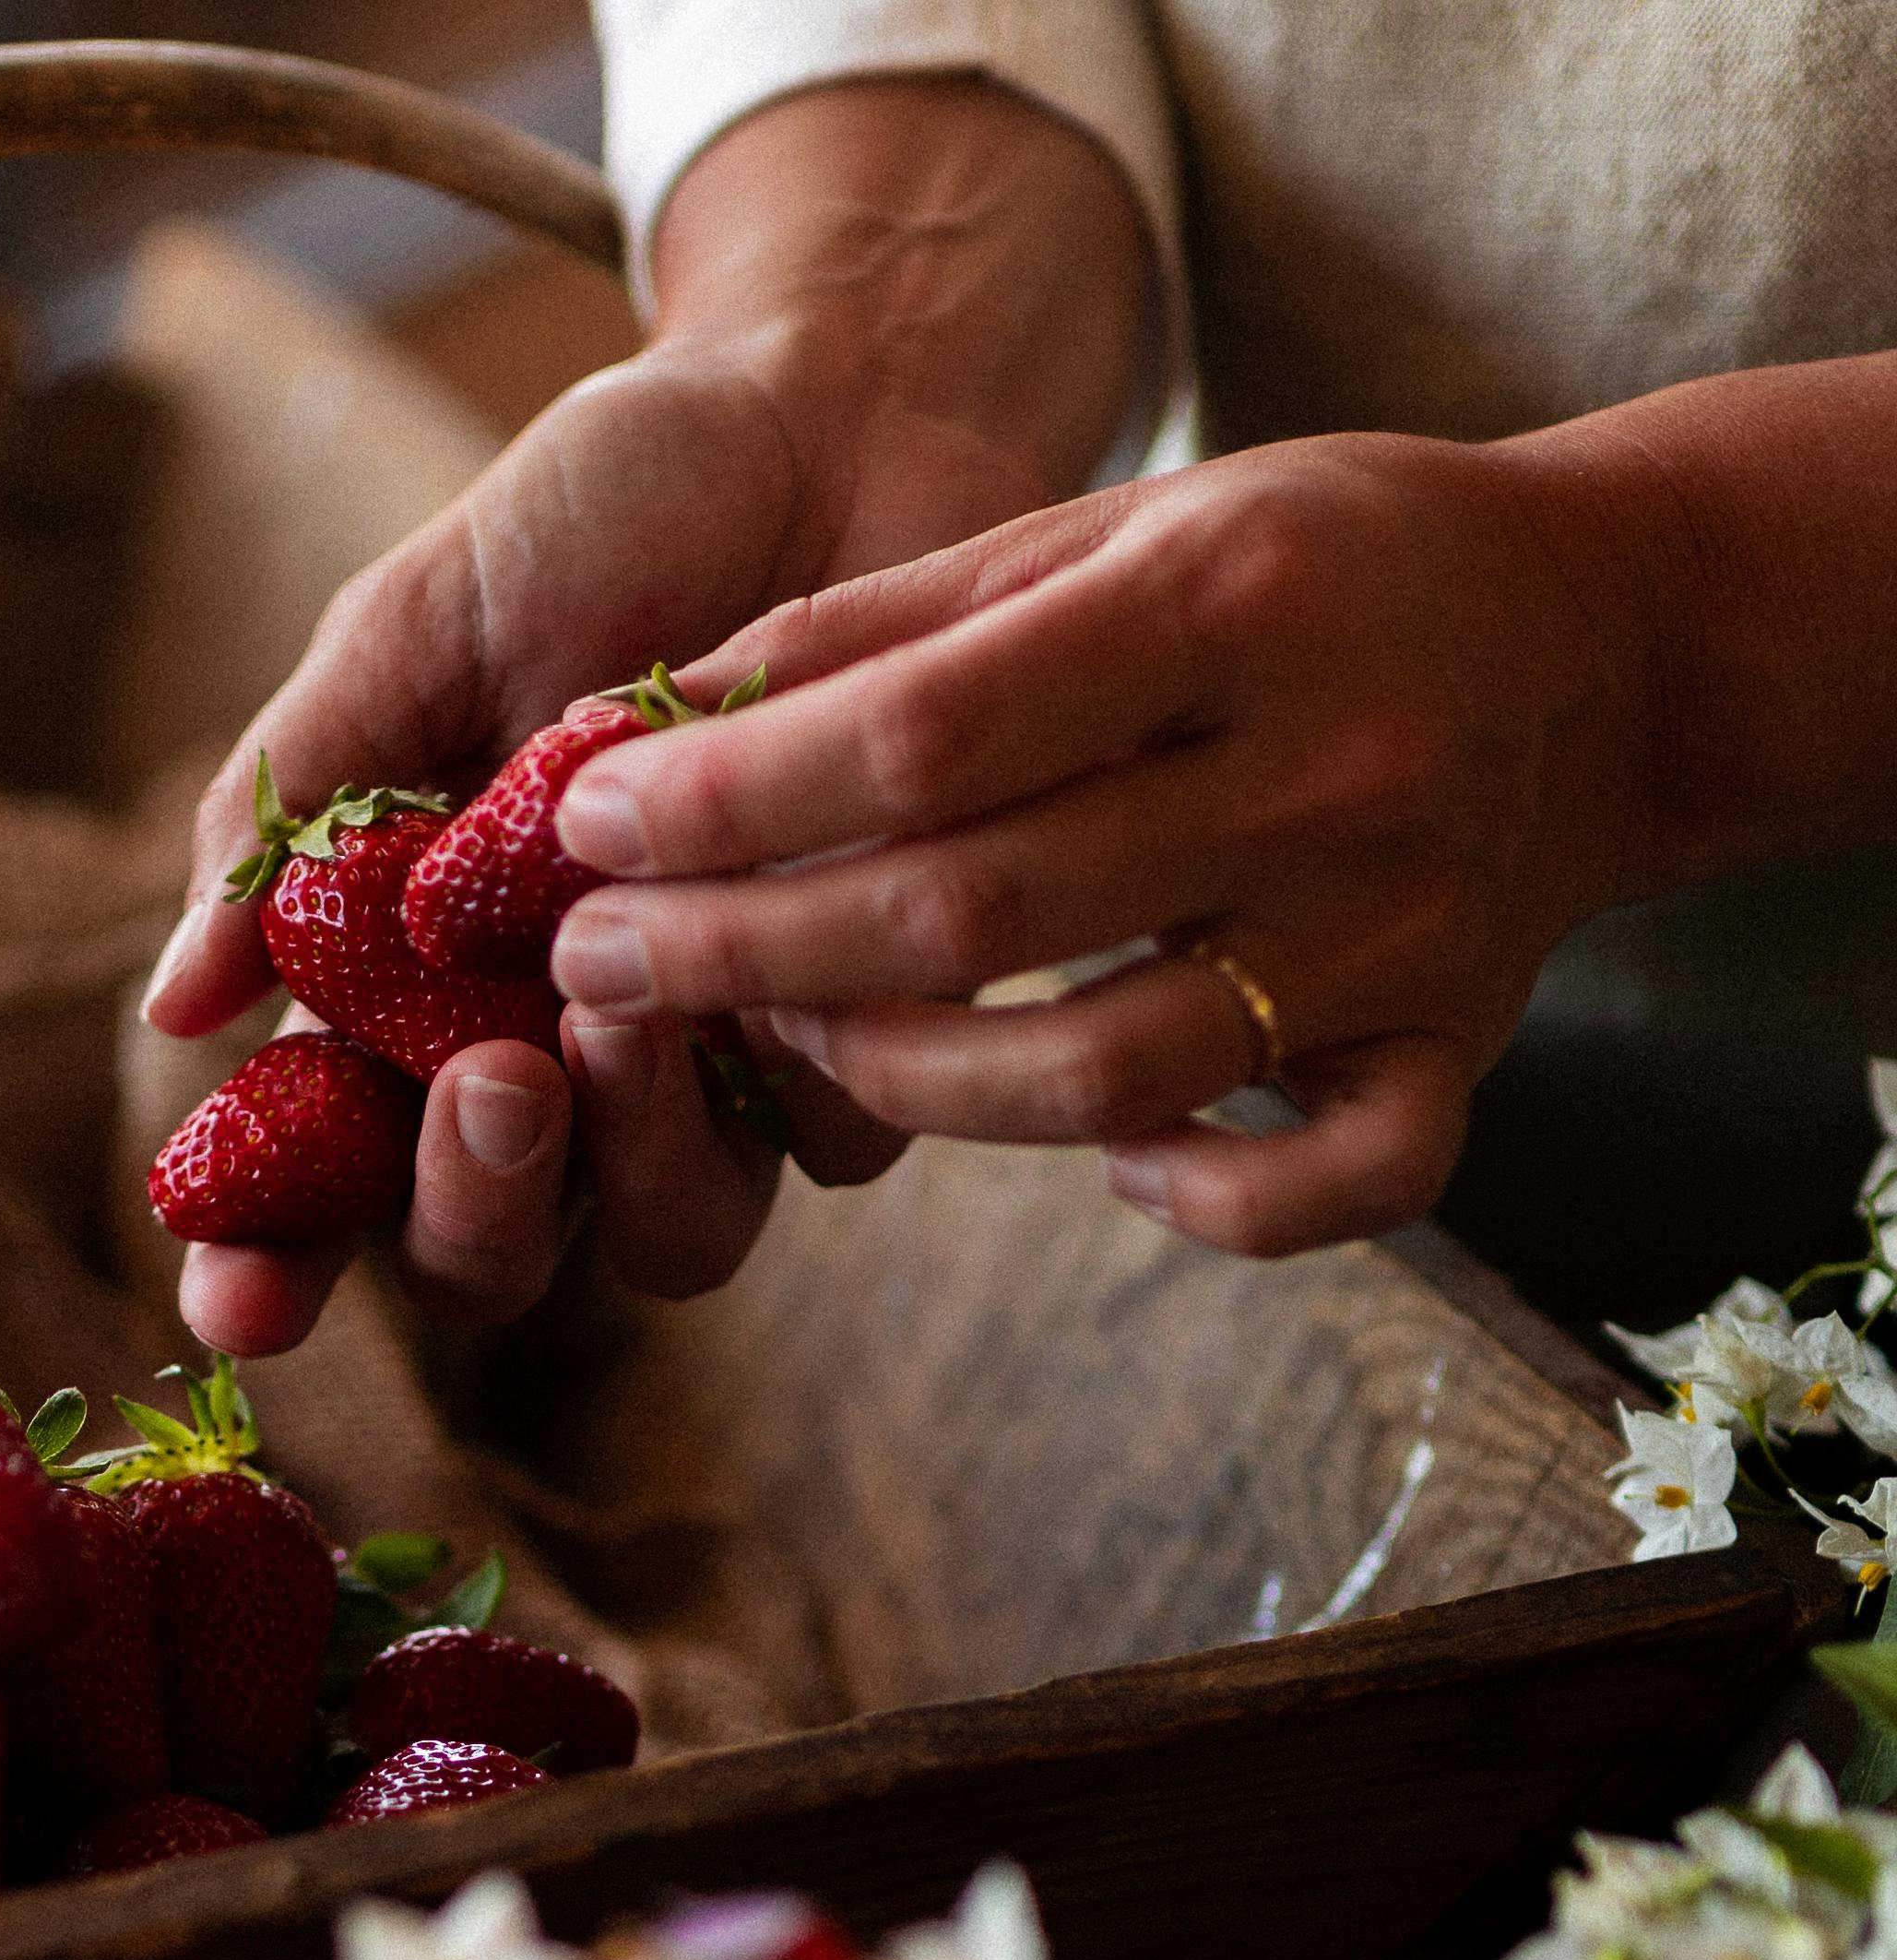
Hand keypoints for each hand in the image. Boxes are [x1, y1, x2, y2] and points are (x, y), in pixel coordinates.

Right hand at [141, 76, 1155, 1351]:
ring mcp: (715, 1068)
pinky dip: (804, 1050)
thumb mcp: (407, 636)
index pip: (318, 1195)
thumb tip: (175, 1000)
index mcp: (409, 1001)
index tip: (241, 1304)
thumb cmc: (600, 515)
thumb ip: (287, 816)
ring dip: (641, 1159)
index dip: (270, 1272)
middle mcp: (555, 1069)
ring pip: (678, 1239)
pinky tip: (793, 910)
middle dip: (475, 1207)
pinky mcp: (870, 1028)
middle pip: (494, 1261)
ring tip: (628, 999)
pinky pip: (838, 1133)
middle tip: (491, 1079)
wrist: (837, 407)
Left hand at [548, 428, 1658, 1256]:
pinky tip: (1101, 1155)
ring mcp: (1398, 933)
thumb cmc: (1313, 570)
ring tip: (786, 1043)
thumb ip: (900, 622)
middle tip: (597, 964)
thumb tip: (667, 710)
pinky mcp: (1455, 1053)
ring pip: (1104, 1076)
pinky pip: (1317, 1192)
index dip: (732, 801)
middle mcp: (1324, 770)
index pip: (926, 737)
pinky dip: (1192, 1200)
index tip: (588, 825)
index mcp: (1231, 600)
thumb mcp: (1121, 525)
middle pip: (978, 916)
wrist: (1606, 638)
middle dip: (748, 954)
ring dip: (906, 1083)